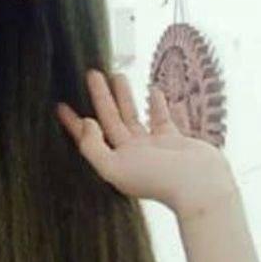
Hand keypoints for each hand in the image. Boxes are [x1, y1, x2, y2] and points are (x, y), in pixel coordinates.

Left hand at [55, 69, 236, 217]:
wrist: (199, 186)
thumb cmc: (157, 180)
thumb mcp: (114, 167)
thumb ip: (93, 147)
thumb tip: (86, 123)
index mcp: (115, 161)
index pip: (89, 138)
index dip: (74, 123)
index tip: (61, 105)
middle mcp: (131, 154)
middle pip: (110, 119)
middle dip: (100, 97)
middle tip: (92, 74)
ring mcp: (153, 147)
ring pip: (134, 115)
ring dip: (125, 96)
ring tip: (117, 75)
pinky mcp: (174, 140)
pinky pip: (161, 118)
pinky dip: (157, 104)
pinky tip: (153, 89)